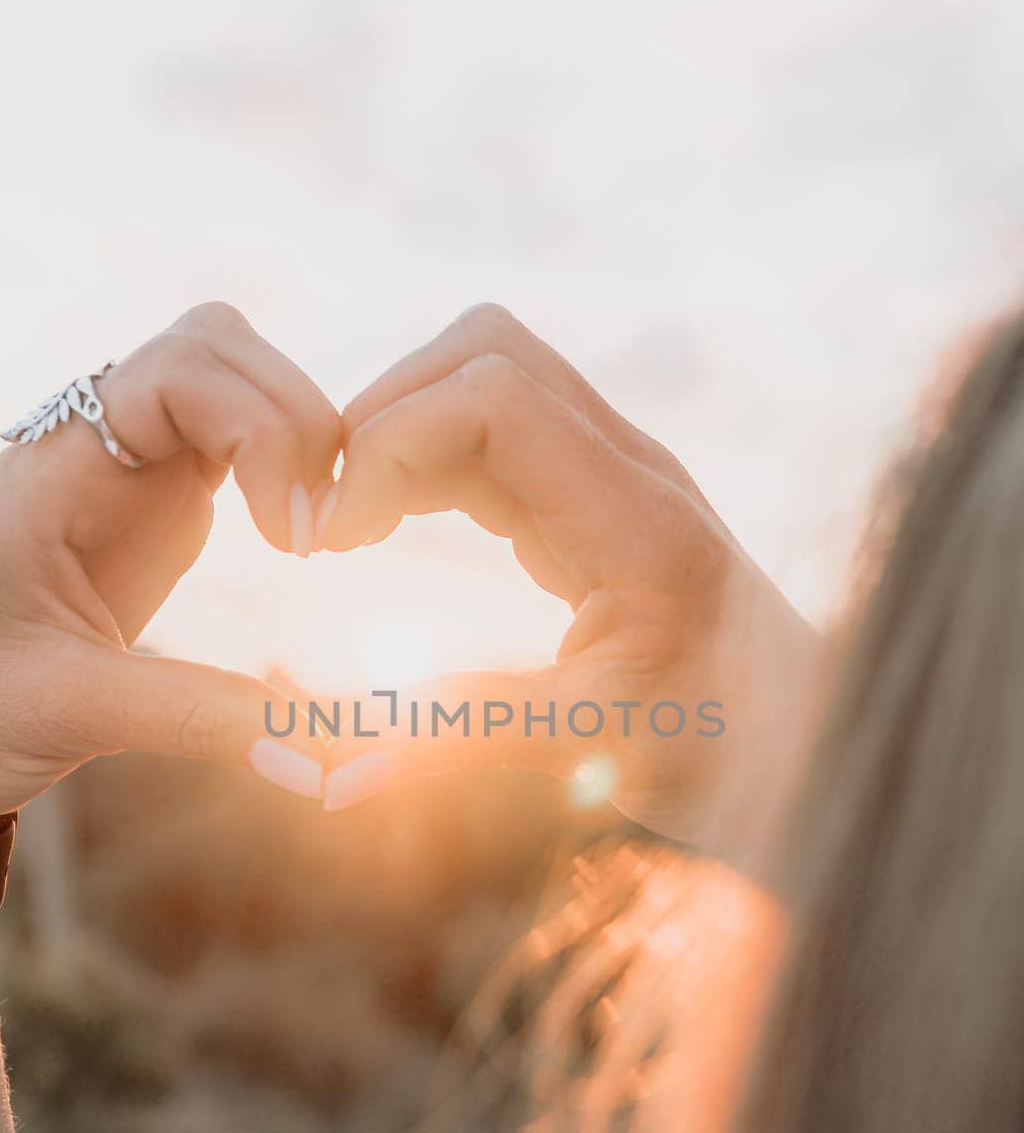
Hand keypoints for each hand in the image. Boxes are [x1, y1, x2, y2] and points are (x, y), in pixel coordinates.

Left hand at [0, 302, 336, 831]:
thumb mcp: (72, 713)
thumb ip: (193, 719)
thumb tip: (317, 754)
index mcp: (55, 472)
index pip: (178, 370)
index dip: (260, 429)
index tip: (293, 537)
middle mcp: (94, 445)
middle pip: (217, 345)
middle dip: (295, 420)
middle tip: (321, 534)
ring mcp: (132, 463)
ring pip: (235, 376)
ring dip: (299, 434)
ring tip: (317, 534)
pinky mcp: (165, 495)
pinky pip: (240, 430)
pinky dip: (289, 463)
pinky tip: (301, 535)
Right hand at [315, 305, 816, 843]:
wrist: (799, 736)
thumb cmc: (721, 746)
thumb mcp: (597, 751)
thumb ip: (471, 738)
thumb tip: (342, 781)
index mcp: (636, 519)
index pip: (493, 398)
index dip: (391, 442)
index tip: (336, 538)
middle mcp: (629, 471)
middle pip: (486, 352)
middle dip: (386, 413)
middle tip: (331, 519)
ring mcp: (613, 475)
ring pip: (487, 379)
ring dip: (402, 431)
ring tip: (348, 526)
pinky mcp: (592, 499)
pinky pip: (495, 436)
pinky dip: (428, 461)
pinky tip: (389, 530)